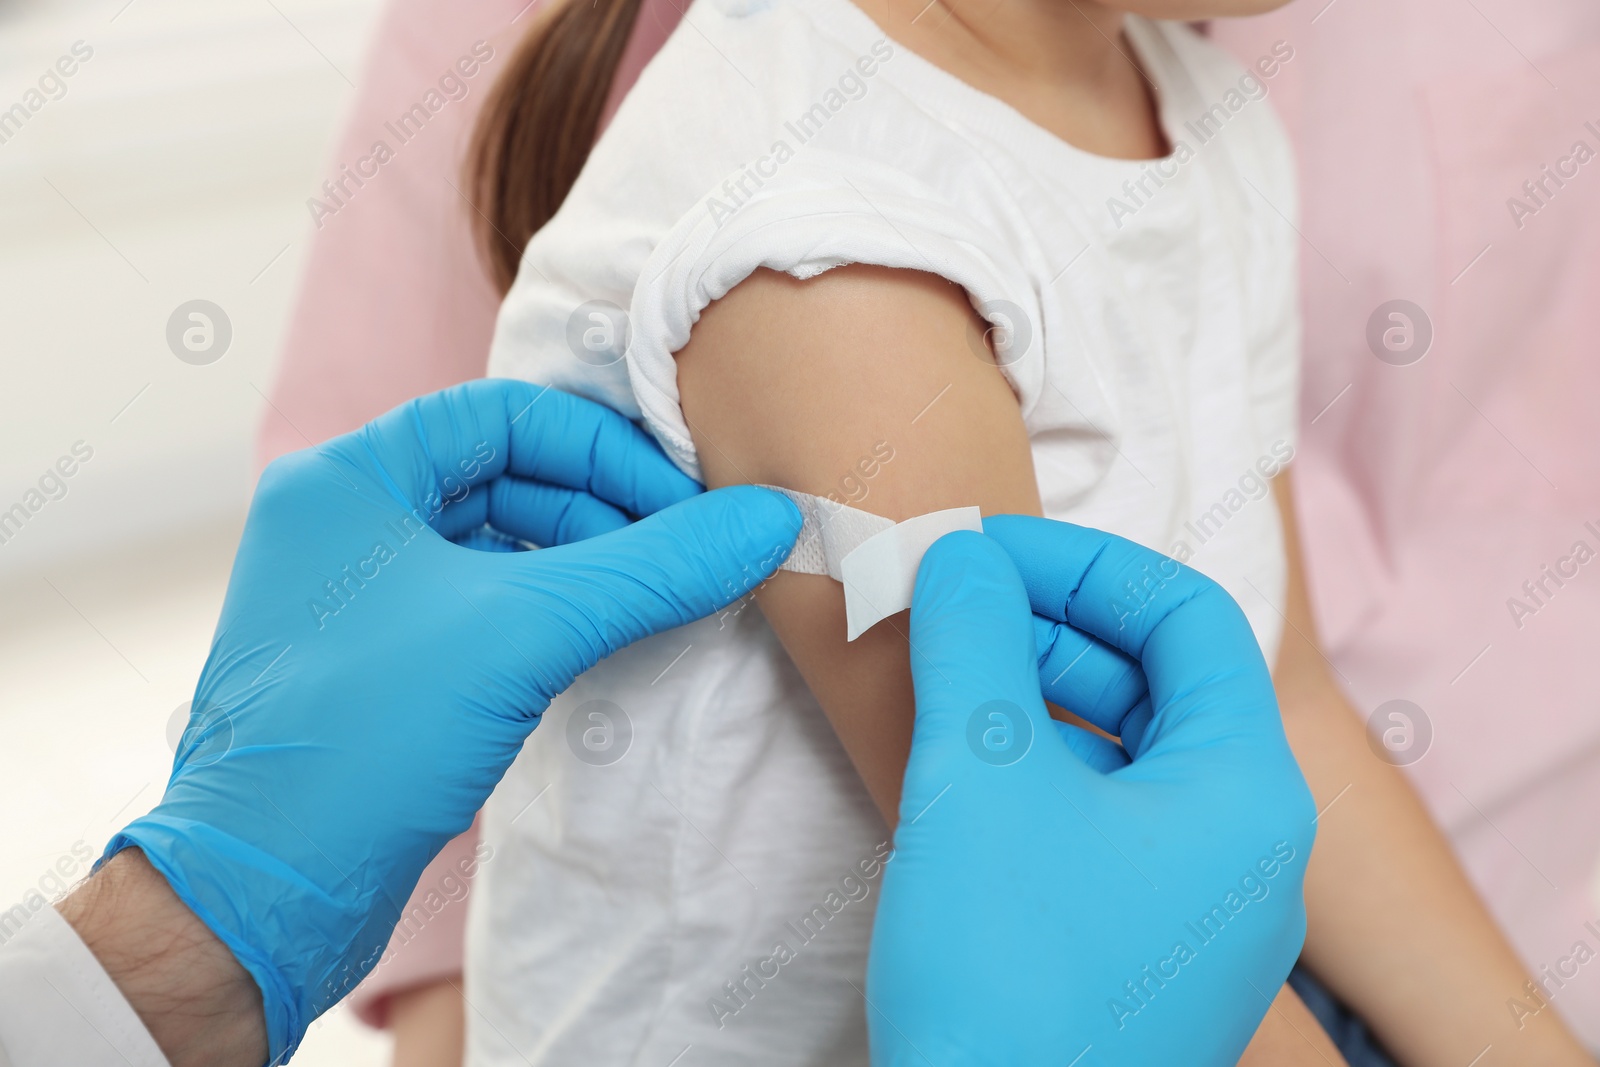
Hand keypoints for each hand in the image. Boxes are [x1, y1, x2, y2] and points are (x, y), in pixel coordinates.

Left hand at [103, 380, 800, 1062]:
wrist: (269, 893)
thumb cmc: (365, 736)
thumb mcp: (523, 632)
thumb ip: (649, 569)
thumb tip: (766, 522)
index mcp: (349, 476)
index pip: (505, 417)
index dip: (605, 452)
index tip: (684, 505)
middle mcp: (346, 520)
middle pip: (507, 475)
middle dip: (603, 511)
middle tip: (681, 557)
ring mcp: (359, 594)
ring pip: (499, 544)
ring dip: (583, 565)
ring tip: (653, 600)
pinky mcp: (382, 661)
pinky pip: (485, 605)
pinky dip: (549, 612)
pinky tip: (603, 641)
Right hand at [867, 516, 1315, 1065]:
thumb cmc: (1007, 972)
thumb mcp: (979, 777)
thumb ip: (972, 639)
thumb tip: (959, 554)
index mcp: (1247, 792)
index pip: (1186, 618)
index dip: (1082, 566)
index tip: (983, 552)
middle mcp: (1247, 848)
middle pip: (1158, 683)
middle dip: (1047, 628)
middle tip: (949, 607)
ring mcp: (1200, 910)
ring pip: (1125, 755)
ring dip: (1036, 697)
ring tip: (945, 679)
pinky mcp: (1145, 953)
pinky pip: (1103, 824)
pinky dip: (1037, 774)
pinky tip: (963, 772)